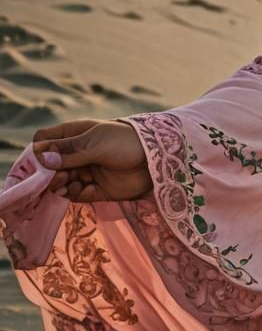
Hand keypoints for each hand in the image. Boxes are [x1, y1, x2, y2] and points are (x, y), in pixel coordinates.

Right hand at [31, 119, 152, 202]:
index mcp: (76, 135)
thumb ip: (69, 152)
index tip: (36, 161)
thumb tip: (41, 157)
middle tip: (54, 176)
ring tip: (63, 183)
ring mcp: (87, 171)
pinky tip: (74, 190)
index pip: (45, 140)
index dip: (38, 150)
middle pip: (50, 165)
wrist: (157, 159)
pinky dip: (71, 194)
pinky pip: (75, 194)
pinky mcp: (97, 189)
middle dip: (47, 173)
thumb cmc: (126, 142)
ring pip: (60, 181)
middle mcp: (78, 154)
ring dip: (58, 184)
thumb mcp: (96, 143)